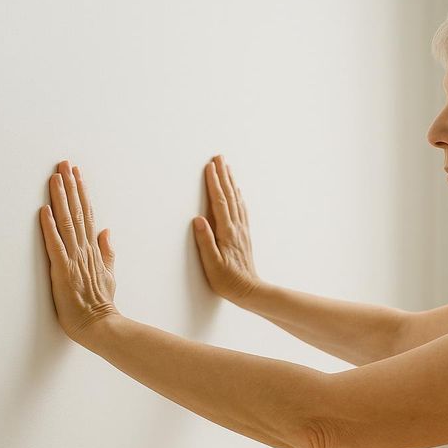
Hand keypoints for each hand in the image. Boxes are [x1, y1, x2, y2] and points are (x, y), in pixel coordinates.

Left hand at [39, 160, 119, 341]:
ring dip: (61, 198)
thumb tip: (106, 231)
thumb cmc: (102, 305)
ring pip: (67, 222)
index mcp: (93, 251)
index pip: (87, 215)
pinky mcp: (62, 271)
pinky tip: (44, 210)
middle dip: (70, 186)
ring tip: (55, 177)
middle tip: (64, 164)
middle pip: (77, 212)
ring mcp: (74, 259)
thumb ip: (107, 252)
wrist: (101, 325)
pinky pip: (55, 245)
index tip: (77, 174)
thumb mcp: (109, 274)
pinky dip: (49, 227)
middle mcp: (84, 250)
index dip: (81, 193)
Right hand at [192, 154, 263, 303]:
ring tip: (227, 167)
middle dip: (223, 175)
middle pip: (229, 195)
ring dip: (231, 182)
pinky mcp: (244, 234)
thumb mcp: (212, 264)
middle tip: (219, 157)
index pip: (218, 202)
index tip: (209, 166)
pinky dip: (238, 196)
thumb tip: (198, 219)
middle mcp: (236, 227)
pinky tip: (237, 191)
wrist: (249, 290)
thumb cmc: (227, 280)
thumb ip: (205, 241)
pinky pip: (241, 209)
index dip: (214, 183)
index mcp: (226, 232)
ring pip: (236, 200)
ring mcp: (241, 230)